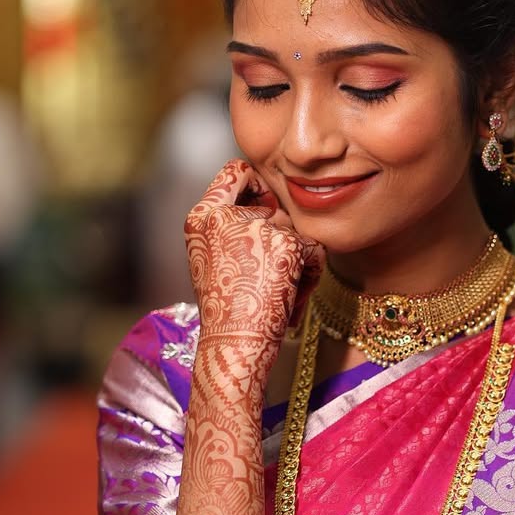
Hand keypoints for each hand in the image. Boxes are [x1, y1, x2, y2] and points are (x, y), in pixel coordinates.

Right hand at [185, 160, 322, 357]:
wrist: (235, 343)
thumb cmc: (227, 309)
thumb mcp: (213, 257)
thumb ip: (232, 226)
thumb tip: (273, 204)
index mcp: (201, 217)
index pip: (235, 171)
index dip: (256, 184)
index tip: (266, 205)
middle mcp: (224, 215)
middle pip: (274, 206)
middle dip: (281, 237)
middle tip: (266, 276)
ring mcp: (255, 226)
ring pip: (295, 230)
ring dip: (296, 259)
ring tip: (278, 291)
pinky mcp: (285, 242)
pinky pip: (314, 248)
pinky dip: (311, 273)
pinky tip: (292, 295)